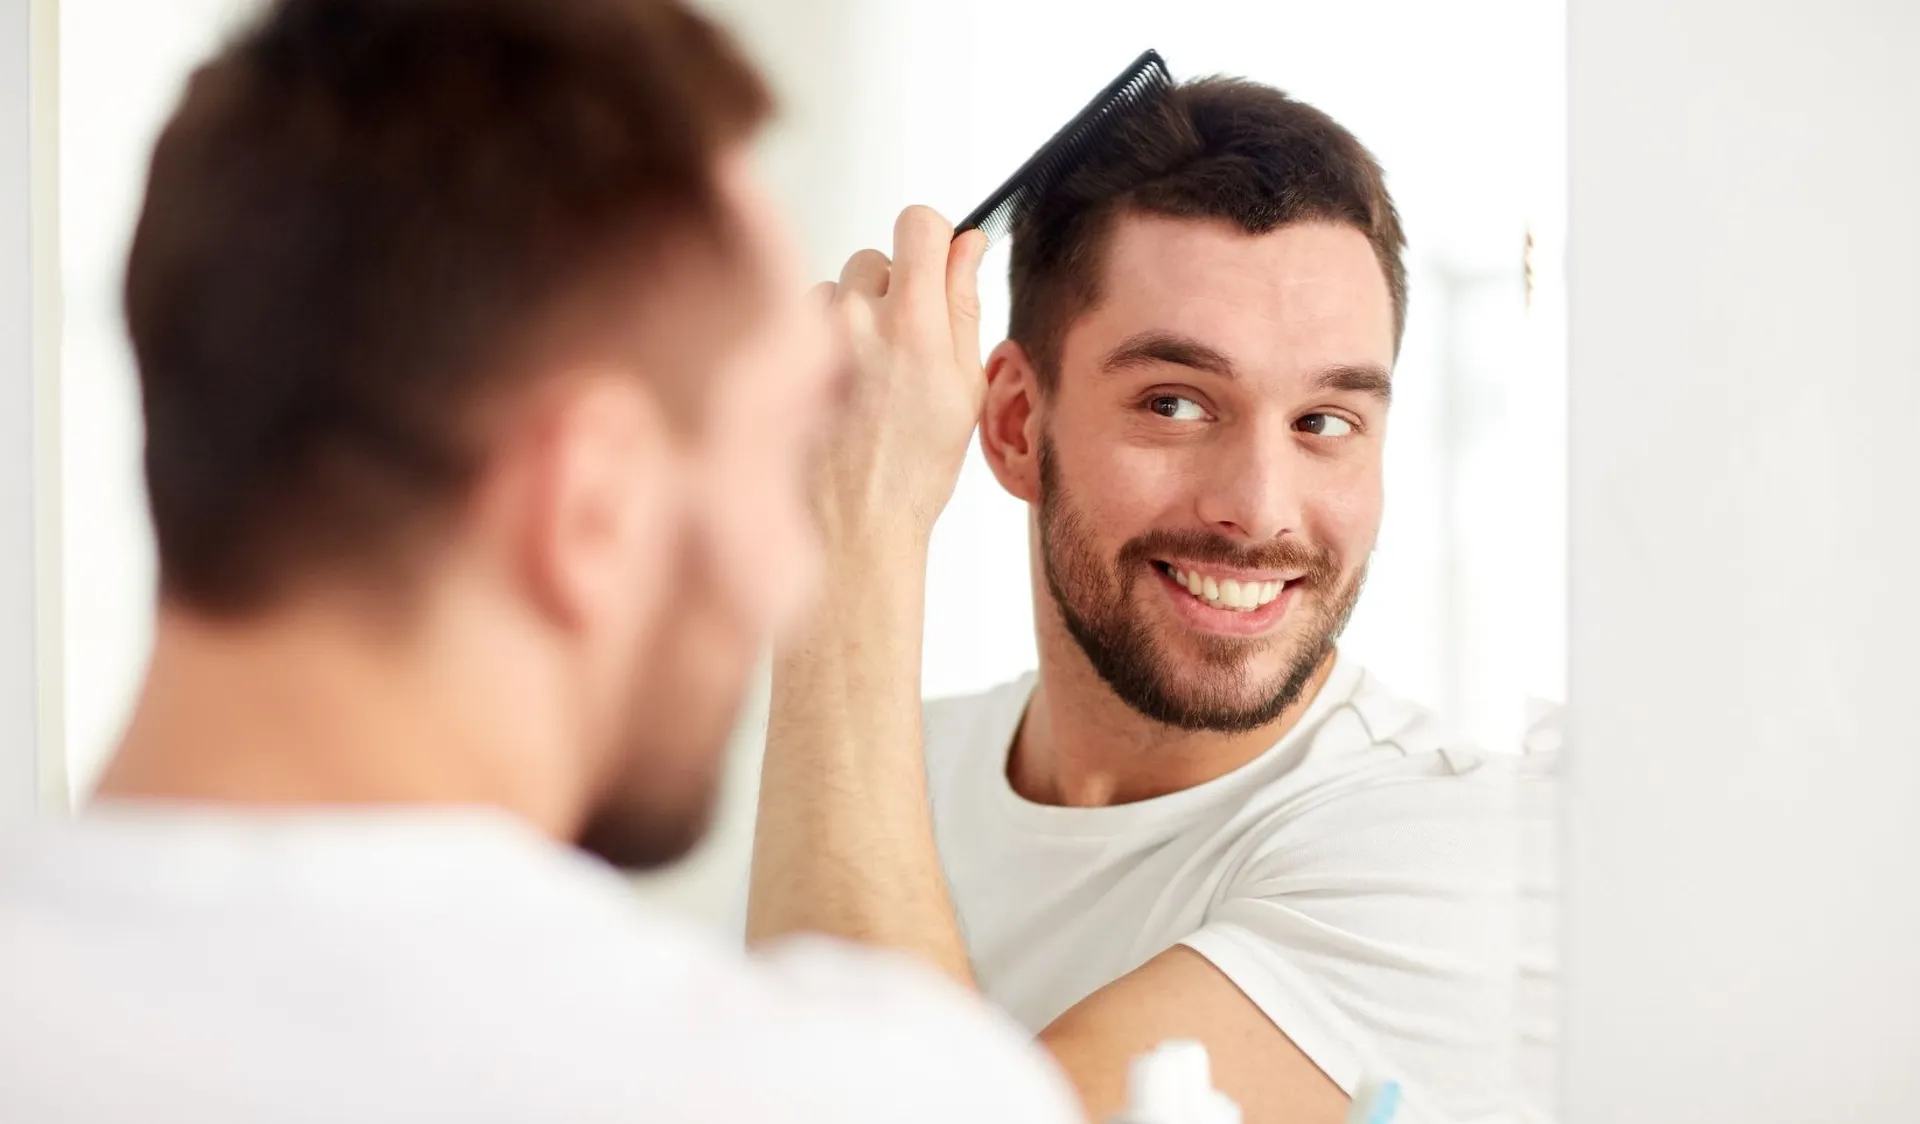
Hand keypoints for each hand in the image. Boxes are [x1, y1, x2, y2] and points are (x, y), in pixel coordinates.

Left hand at [811, 206, 990, 550]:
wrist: (852, 524)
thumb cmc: (914, 467)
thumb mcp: (965, 387)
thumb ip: (964, 303)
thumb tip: (968, 243)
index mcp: (914, 323)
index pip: (918, 221)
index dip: (931, 237)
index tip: (934, 263)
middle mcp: (857, 318)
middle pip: (875, 256)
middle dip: (892, 289)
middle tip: (903, 350)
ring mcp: (810, 335)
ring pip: (837, 291)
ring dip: (853, 318)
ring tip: (865, 380)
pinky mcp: (777, 352)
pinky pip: (803, 320)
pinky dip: (820, 342)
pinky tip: (834, 389)